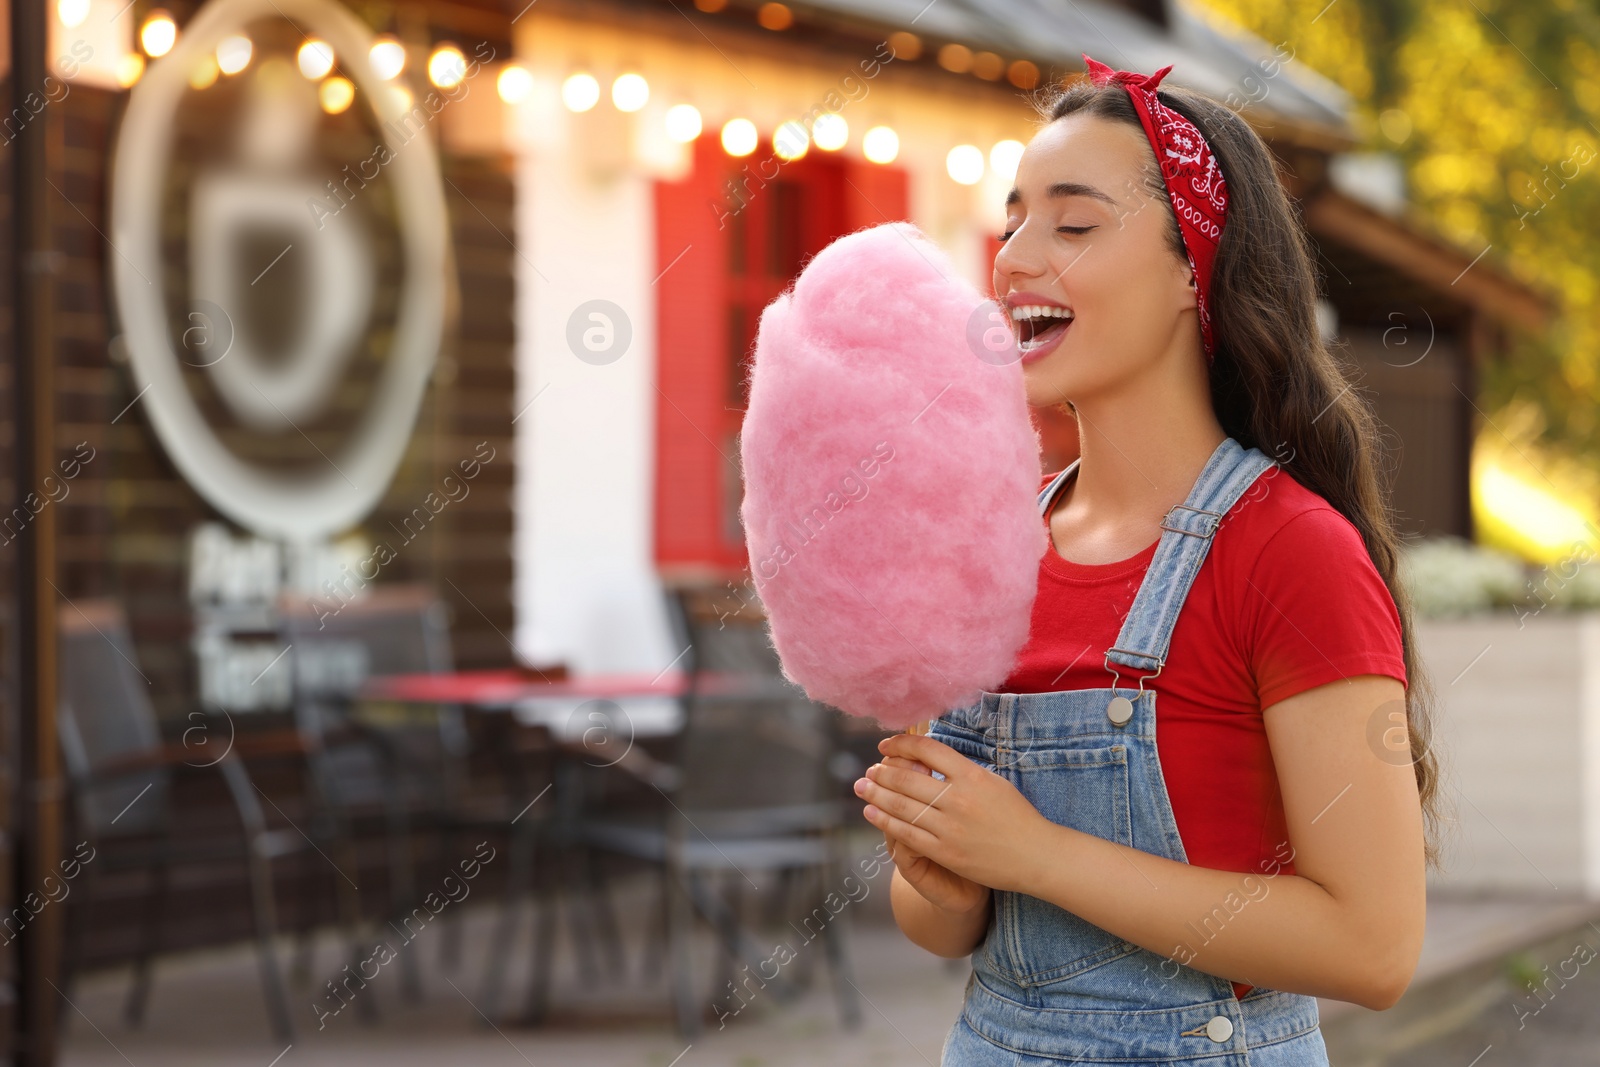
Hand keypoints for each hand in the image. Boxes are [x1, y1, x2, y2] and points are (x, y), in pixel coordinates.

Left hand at [855, 733, 1049, 895]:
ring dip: (876, 794)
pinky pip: (907, 834)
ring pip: (902, 806)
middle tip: (869, 769)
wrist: (1035, 855)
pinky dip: (885, 822)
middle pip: (908, 777)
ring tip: (862, 786)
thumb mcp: (992, 781)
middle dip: (882, 771)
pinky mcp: (946, 852)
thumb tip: (929, 754)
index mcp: (971, 775)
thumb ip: (961, 769)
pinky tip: (871, 813)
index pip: (927, 750)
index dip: (900, 745)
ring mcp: (950, 827)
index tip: (886, 745)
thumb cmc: (1016, 816)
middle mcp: (958, 798)